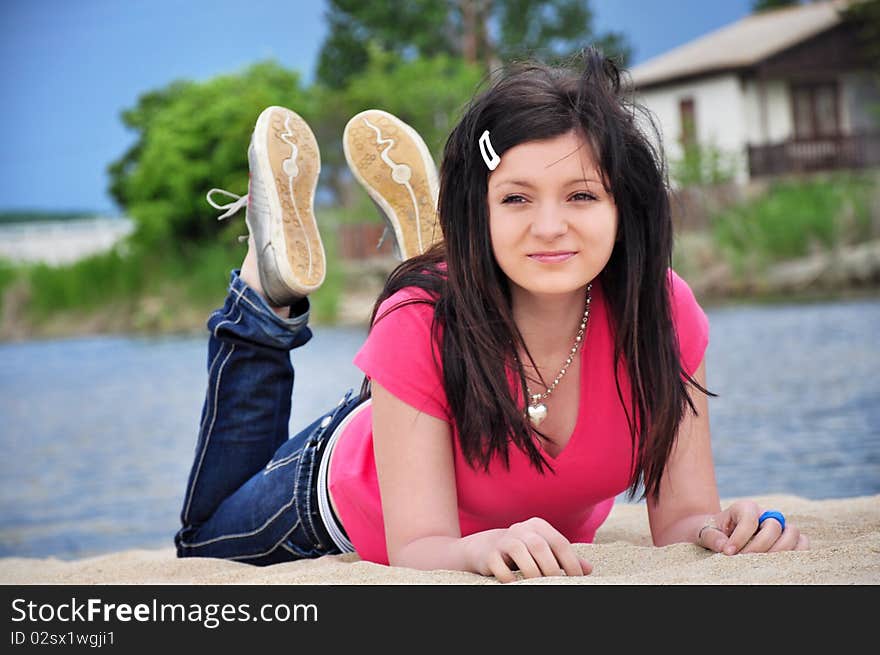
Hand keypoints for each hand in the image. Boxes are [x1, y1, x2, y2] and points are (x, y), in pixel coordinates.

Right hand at [473, 517, 592, 582]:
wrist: (486, 548)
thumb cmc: (524, 551)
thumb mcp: (544, 550)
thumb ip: (564, 558)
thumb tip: (588, 569)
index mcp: (538, 526)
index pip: (559, 542)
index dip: (571, 562)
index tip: (576, 579)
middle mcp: (521, 529)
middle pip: (540, 546)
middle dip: (551, 569)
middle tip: (556, 584)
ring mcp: (503, 540)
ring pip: (520, 552)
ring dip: (532, 572)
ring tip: (538, 585)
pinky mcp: (490, 554)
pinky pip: (500, 566)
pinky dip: (509, 578)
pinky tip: (516, 584)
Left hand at [698, 500, 808, 554]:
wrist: (717, 535)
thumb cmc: (711, 532)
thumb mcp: (704, 532)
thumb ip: (712, 538)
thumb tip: (724, 547)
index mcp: (745, 507)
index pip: (751, 519)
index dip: (741, 537)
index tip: (729, 552)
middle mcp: (765, 514)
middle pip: (775, 526)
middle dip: (760, 546)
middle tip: (745, 558)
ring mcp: (780, 526)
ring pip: (793, 535)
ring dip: (780, 552)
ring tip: (761, 562)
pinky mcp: (788, 540)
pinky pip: (802, 545)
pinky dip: (794, 554)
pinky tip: (775, 563)